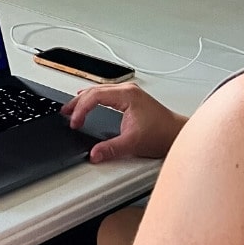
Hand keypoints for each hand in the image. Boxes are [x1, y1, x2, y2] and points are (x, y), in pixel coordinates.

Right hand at [60, 82, 186, 162]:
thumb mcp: (133, 143)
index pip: (95, 96)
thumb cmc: (162, 134)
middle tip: (65, 113)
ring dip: (85, 99)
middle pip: (95, 90)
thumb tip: (93, 154)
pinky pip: (107, 93)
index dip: (81, 109)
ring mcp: (130, 93)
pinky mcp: (132, 98)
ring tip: (72, 108)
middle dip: (78, 102)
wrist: (177, 133)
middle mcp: (128, 91)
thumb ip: (110, 149)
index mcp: (126, 96)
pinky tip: (89, 103)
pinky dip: (94, 99)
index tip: (75, 122)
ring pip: (100, 90)